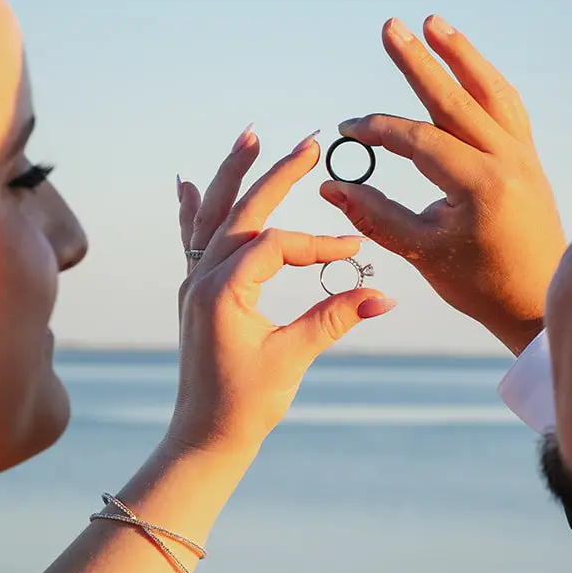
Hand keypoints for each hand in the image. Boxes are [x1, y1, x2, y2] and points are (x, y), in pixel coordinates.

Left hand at [172, 129, 394, 453]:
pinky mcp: (195, 293)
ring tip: (250, 135)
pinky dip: (193, 208)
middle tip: (310, 142)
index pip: (276, 245)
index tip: (355, 252)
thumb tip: (383, 295)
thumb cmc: (246, 404)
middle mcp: (202, 279)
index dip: (318, 244)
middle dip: (276, 174)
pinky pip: (192, 238)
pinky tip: (188, 182)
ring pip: (213, 215)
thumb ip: (333, 319)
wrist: (205, 437)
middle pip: (242, 212)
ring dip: (232, 175)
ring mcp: (194, 283)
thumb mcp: (292, 358)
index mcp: (222, 292)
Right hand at [318, 16, 565, 355]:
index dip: (377, 131)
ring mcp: (523, 155)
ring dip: (461, 55)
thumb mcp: (422, 252)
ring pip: (490, 92)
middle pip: (456, 99)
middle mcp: (507, 161)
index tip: (346, 129)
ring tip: (433, 23)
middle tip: (390, 26)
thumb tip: (328, 185)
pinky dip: (484, 80)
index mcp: (480, 186)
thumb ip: (375, 215)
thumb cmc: (479, 284)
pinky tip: (464, 64)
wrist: (539, 302)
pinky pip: (507, 106)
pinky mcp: (528, 157)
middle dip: (418, 62)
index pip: (420, 140)